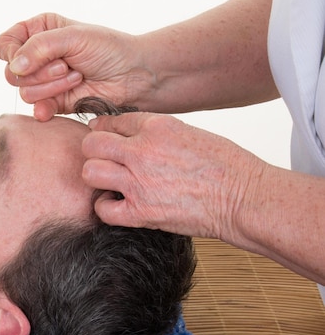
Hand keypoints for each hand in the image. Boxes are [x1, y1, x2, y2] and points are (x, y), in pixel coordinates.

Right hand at [0, 13, 145, 120]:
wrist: (131, 76)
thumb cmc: (108, 49)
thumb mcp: (73, 37)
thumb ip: (39, 47)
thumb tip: (15, 66)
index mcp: (38, 32)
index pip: (5, 44)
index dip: (12, 53)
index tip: (31, 55)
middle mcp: (37, 57)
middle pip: (12, 72)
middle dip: (40, 71)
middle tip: (66, 66)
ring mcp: (44, 81)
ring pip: (25, 91)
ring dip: (52, 86)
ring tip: (77, 77)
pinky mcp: (53, 102)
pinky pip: (36, 108)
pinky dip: (47, 106)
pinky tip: (63, 100)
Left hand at [82, 112, 264, 238]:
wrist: (244, 198)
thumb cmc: (226, 167)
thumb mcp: (190, 133)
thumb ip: (157, 134)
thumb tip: (133, 136)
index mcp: (157, 127)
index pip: (112, 121)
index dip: (105, 130)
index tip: (103, 137)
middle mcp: (143, 151)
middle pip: (91, 144)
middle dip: (94, 152)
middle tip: (104, 161)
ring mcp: (139, 183)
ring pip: (90, 172)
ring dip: (97, 177)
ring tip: (110, 182)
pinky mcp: (141, 213)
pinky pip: (103, 209)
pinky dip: (106, 208)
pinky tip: (118, 205)